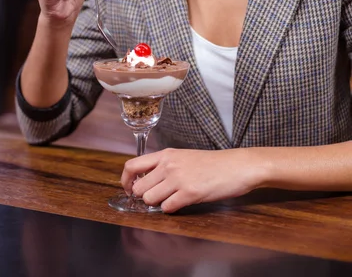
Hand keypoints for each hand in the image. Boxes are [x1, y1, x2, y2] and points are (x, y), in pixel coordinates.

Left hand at [121, 148, 260, 212]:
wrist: (237, 165)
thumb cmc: (212, 163)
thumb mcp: (184, 157)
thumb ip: (165, 165)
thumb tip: (147, 181)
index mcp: (166, 155)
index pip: (132, 165)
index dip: (126, 181)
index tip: (129, 189)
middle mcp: (169, 165)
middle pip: (139, 188)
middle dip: (145, 197)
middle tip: (156, 198)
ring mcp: (178, 178)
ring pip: (150, 199)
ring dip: (158, 204)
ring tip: (172, 199)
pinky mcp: (190, 193)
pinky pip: (167, 208)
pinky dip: (171, 209)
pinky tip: (182, 202)